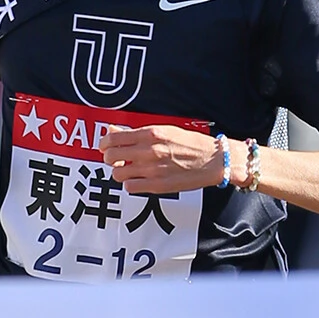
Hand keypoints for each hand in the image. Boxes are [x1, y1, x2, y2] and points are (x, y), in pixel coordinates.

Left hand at [98, 124, 219, 193]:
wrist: (214, 160)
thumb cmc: (190, 143)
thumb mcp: (163, 130)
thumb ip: (137, 132)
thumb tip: (113, 131)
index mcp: (150, 134)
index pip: (113, 138)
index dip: (104, 143)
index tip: (105, 146)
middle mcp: (149, 151)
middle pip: (111, 156)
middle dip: (109, 158)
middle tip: (116, 158)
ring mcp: (153, 169)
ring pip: (117, 173)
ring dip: (119, 172)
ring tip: (128, 170)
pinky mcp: (158, 186)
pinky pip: (130, 187)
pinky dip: (130, 184)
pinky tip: (138, 179)